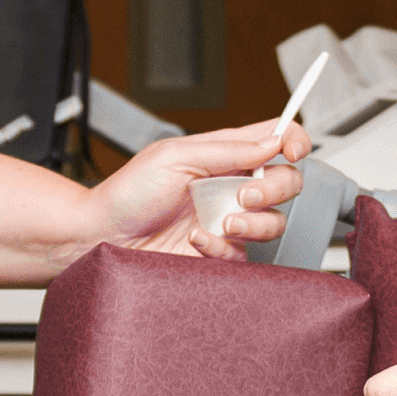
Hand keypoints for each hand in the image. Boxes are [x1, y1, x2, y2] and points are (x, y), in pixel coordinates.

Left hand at [86, 115, 313, 259]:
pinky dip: (221, 247)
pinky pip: (244, 255)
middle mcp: (231, 186)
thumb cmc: (128, 193)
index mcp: (223, 155)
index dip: (293, 142)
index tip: (291, 151)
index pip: (274, 140)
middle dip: (275, 188)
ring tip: (222, 221)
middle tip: (246, 194)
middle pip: (287, 182)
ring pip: (274, 222)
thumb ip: (227, 149)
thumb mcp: (174, 155)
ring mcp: (229, 220)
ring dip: (253, 222)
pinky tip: (196, 239)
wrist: (103, 236)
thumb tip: (271, 142)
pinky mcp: (221, 252)